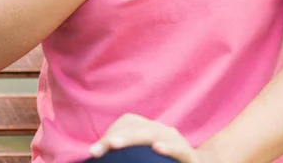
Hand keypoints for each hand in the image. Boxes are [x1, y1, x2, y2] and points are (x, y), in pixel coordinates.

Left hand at [89, 113, 221, 162]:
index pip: (128, 123)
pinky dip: (169, 147)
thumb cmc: (166, 162)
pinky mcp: (189, 155)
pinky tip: (156, 148)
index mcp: (151, 130)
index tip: (92, 152)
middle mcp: (163, 130)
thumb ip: (127, 156)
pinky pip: (179, 148)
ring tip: (114, 144)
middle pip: (137, 128)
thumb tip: (97, 158)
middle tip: (95, 151)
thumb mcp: (145, 157)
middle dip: (115, 137)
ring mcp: (176, 141)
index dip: (110, 133)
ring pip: (154, 134)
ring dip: (133, 138)